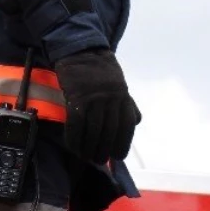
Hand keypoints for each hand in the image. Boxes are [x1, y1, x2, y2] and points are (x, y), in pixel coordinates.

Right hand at [54, 49, 140, 163]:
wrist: (81, 50)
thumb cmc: (101, 70)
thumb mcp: (120, 84)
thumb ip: (128, 103)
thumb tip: (136, 122)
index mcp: (123, 96)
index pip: (128, 125)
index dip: (124, 143)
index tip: (118, 156)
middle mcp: (111, 99)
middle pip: (110, 132)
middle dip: (104, 149)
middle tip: (99, 160)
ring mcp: (94, 99)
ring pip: (93, 131)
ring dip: (89, 148)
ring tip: (87, 157)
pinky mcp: (76, 99)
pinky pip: (76, 125)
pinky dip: (74, 139)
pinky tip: (73, 147)